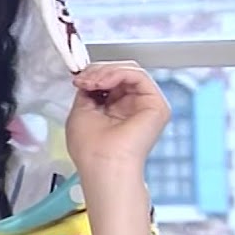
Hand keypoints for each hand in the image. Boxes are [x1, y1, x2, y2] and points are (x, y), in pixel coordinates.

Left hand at [65, 61, 170, 177]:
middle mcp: (133, 106)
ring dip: (105, 71)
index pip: (111, 80)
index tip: (78, 80)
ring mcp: (146, 105)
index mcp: (116, 109)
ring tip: (91, 82)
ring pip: (129, 70)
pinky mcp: (157, 105)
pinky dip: (117, 73)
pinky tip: (102, 82)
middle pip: (121, 72)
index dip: (93, 74)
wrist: (103, 164)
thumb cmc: (91, 149)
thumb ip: (87, 91)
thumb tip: (89, 76)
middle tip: (83, 79)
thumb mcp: (80, 111)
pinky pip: (138, 76)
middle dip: (98, 71)